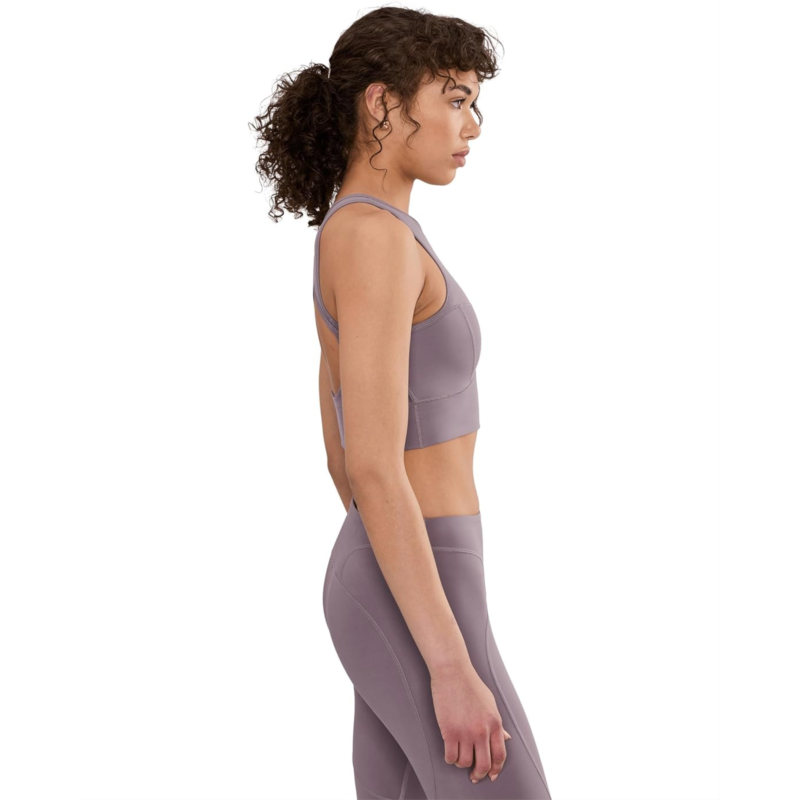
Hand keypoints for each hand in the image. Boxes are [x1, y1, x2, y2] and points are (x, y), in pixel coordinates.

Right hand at [430, 662, 512, 782]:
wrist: (452, 671)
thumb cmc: (470, 684)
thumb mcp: (490, 703)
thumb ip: (498, 723)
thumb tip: (507, 738)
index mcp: (495, 723)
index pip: (500, 755)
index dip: (496, 769)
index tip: (491, 775)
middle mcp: (482, 730)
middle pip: (483, 764)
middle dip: (479, 774)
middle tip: (474, 775)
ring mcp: (465, 732)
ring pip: (465, 762)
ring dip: (462, 764)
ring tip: (459, 757)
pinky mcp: (449, 731)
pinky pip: (451, 756)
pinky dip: (450, 759)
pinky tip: (450, 753)